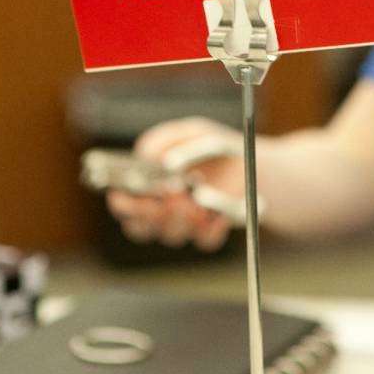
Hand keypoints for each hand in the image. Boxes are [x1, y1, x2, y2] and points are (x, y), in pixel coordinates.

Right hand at [106, 117, 244, 251]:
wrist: (252, 162)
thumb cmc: (214, 145)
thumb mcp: (192, 132)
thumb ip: (166, 141)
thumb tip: (146, 156)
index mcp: (146, 184)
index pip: (122, 204)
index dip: (124, 204)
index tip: (137, 194)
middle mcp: (159, 209)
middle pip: (139, 228)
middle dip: (151, 213)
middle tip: (170, 192)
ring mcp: (183, 224)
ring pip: (170, 235)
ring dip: (182, 217)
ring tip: (198, 196)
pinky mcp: (208, 233)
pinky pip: (203, 241)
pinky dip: (211, 228)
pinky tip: (220, 214)